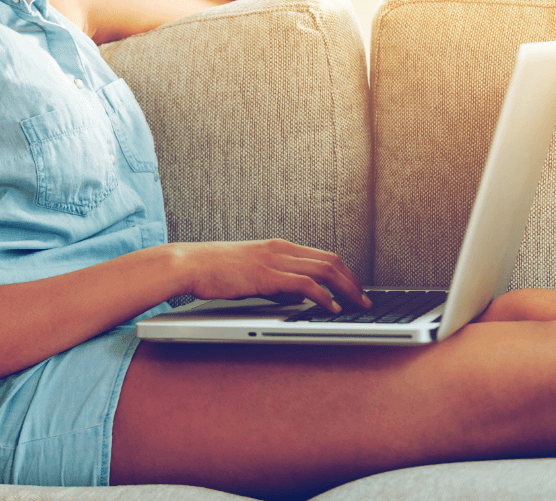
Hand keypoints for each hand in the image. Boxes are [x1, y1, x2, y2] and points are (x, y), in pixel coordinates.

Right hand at [168, 240, 371, 313]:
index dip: (344, 273)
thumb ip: (275, 285)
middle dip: (353, 281)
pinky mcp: (266, 275)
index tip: (355, 289)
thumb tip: (295, 300)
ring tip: (357, 305)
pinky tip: (331, 308)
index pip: (322, 256)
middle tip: (365, 300)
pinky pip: (304, 285)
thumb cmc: (215, 271)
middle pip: (331, 260)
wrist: (190, 264)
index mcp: (278, 247)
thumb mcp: (251, 275)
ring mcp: (274, 260)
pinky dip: (323, 297)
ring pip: (323, 270)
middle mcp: (281, 249)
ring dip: (346, 289)